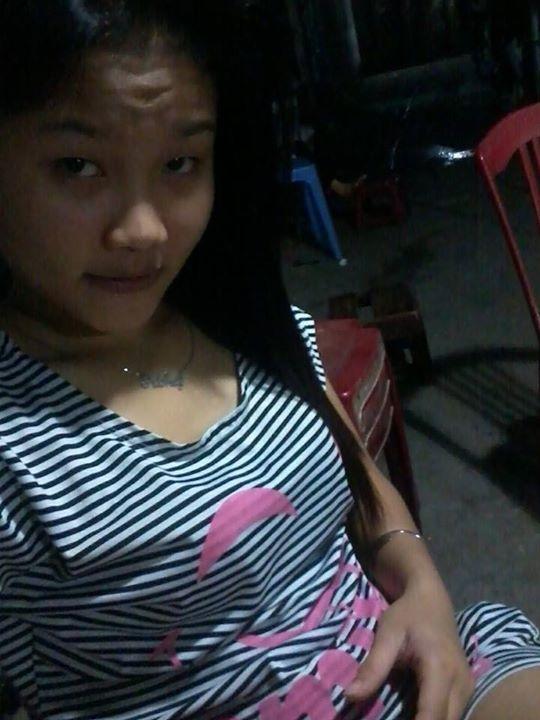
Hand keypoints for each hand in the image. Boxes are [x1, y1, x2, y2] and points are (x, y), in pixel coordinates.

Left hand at [344, 578, 474, 719]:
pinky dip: (435, 718)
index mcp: (441, 669)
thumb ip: (373, 667)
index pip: (432, 716)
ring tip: (402, 716)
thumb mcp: (387, 634)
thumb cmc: (408, 614)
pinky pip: (452, 714)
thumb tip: (350, 695)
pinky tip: (413, 715)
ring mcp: (467, 687)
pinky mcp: (465, 688)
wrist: (431, 598)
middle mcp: (461, 682)